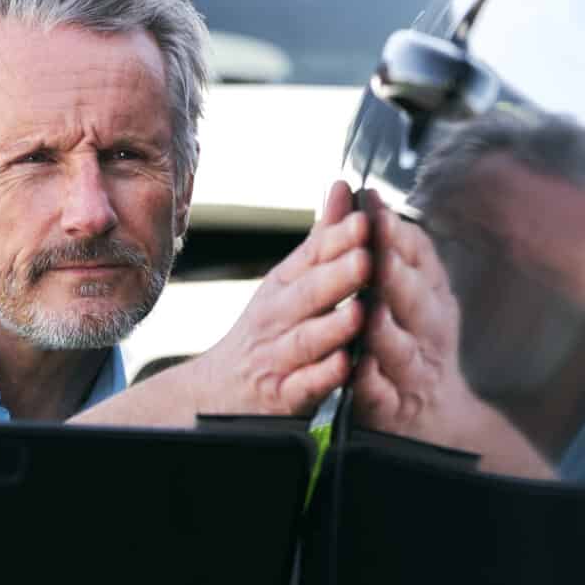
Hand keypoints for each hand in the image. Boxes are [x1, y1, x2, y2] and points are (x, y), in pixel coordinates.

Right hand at [186, 181, 369, 416]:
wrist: (218, 393)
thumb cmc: (267, 331)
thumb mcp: (289, 281)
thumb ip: (322, 239)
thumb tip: (344, 187)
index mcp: (283, 285)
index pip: (312, 257)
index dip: (338, 239)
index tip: (365, 219)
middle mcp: (277, 317)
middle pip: (308, 295)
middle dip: (337, 276)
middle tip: (366, 257)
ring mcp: (278, 358)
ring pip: (306, 340)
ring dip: (333, 326)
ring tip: (359, 313)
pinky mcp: (283, 397)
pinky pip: (303, 386)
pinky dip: (322, 377)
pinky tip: (343, 367)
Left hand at [350, 200, 475, 443]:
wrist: (433, 420)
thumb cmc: (413, 343)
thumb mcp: (405, 289)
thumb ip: (382, 244)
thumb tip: (357, 190)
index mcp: (431, 297)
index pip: (420, 260)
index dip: (399, 237)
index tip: (377, 212)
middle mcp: (430, 331)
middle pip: (416, 302)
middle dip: (397, 276)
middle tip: (377, 255)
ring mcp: (414, 372)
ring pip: (402, 349)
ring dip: (387, 330)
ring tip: (370, 313)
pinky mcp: (394, 409)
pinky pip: (384, 395)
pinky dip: (373, 384)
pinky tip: (359, 371)